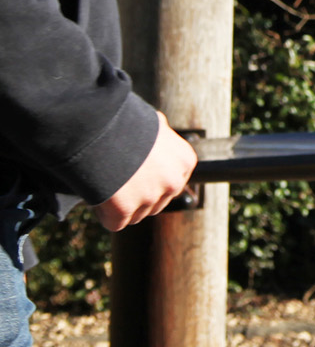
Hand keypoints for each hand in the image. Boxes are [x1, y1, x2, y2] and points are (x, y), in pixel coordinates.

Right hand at [96, 114, 196, 230]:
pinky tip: (98, 195)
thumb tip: (160, 132)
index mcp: (185, 161)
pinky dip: (104, 214)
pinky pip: (114, 223)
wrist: (100, 129)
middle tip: (118, 181)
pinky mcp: (124, 211)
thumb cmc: (125, 123)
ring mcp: (150, 198)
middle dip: (138, 198)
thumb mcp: (154, 125)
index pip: (171, 184)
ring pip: (136, 215)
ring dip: (121, 207)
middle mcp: (174, 182)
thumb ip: (161, 138)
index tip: (136, 175)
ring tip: (107, 184)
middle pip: (156, 203)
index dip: (151, 181)